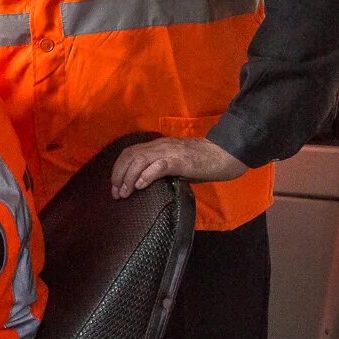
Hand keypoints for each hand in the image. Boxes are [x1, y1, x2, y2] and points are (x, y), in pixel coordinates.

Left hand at [110, 137, 248, 198]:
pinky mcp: (179, 160)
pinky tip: (140, 185)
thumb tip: (143, 183)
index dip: (118, 169)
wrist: (224, 154)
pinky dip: (146, 175)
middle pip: (130, 156)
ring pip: (140, 160)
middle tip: (116, 193)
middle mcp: (159, 146)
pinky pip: (158, 166)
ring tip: (125, 193)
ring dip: (129, 177)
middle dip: (119, 175)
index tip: (115, 186)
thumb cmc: (201, 161)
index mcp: (157, 146)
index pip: (129, 152)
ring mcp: (168, 152)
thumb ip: (159, 168)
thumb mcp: (175, 162)